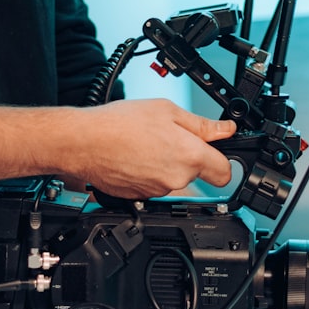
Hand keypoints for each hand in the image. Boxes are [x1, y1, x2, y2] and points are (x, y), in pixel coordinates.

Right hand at [67, 98, 235, 199]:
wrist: (83, 143)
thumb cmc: (119, 124)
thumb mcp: (167, 111)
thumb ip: (202, 125)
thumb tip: (226, 130)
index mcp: (189, 156)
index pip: (224, 173)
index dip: (223, 161)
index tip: (216, 154)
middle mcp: (176, 179)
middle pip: (196, 174)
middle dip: (187, 157)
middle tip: (167, 137)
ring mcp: (157, 191)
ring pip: (173, 179)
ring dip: (165, 164)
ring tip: (145, 144)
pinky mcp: (140, 197)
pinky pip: (153, 185)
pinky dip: (148, 173)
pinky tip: (134, 157)